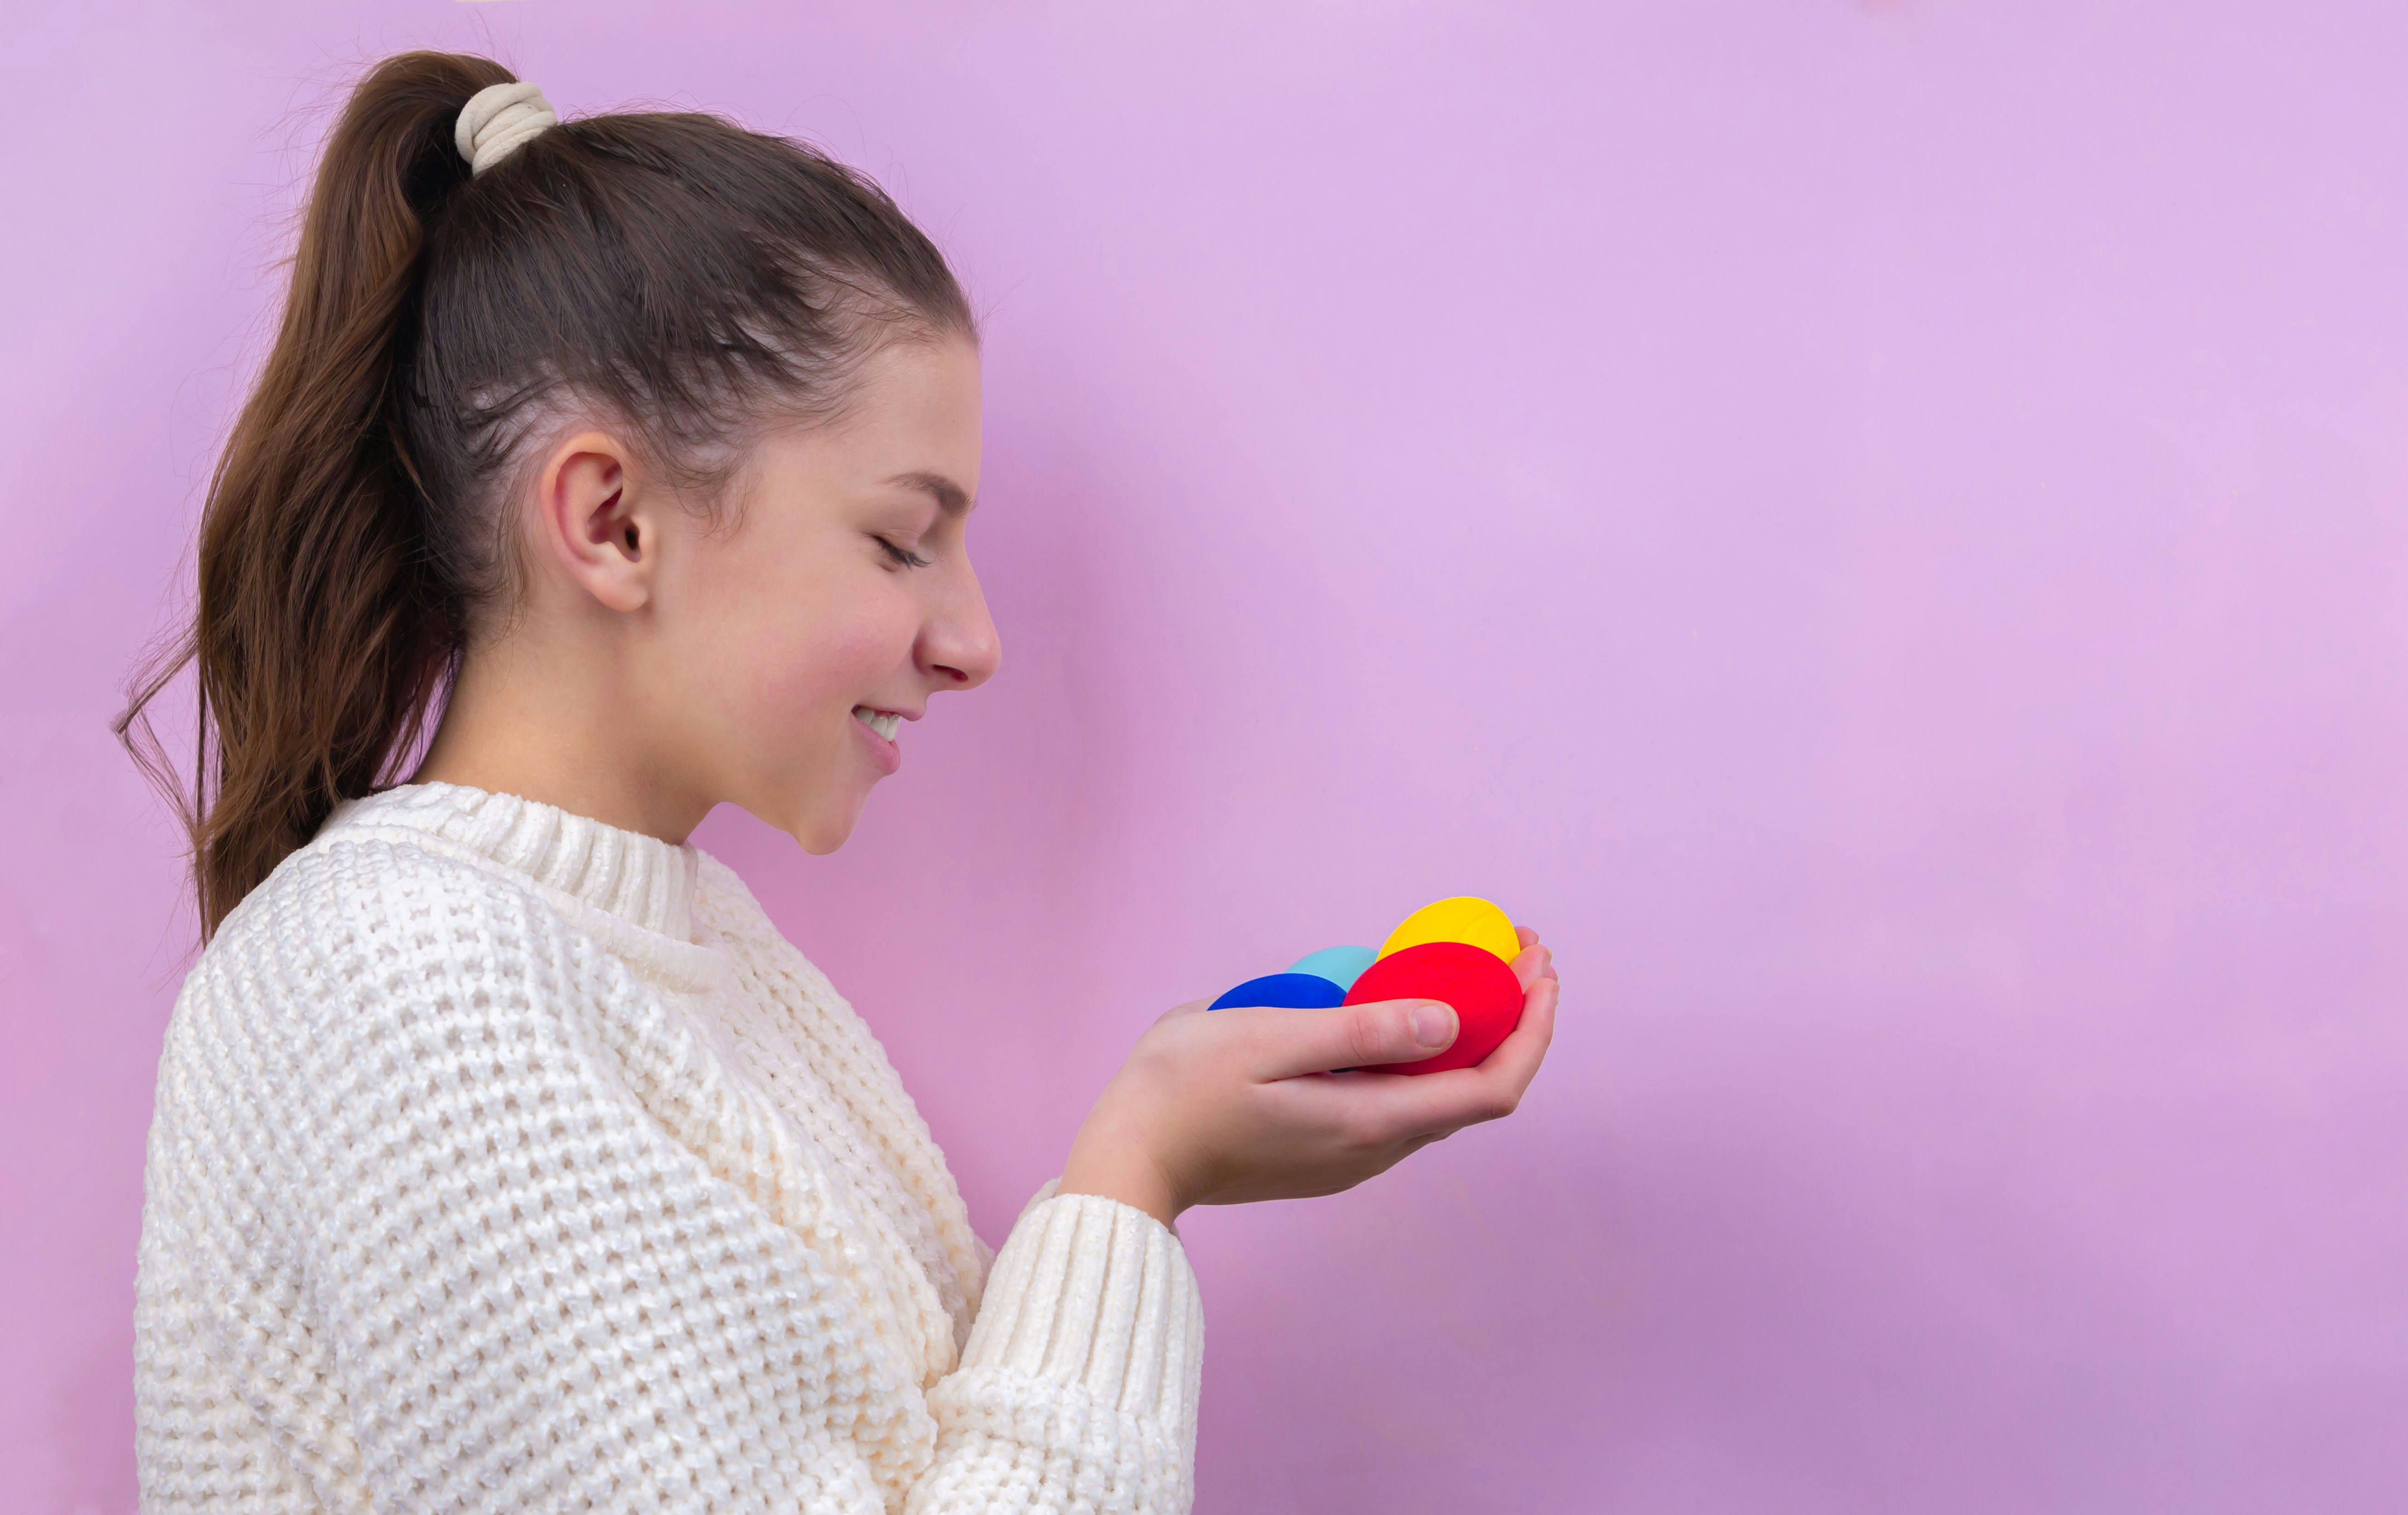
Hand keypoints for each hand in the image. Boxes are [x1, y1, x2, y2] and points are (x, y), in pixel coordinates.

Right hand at [1058, 927, 1559, 1225]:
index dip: (1531, 1029)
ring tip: (1473, 966)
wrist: (1126, 1159)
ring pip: (1438, 1095)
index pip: (1493, 1087)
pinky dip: (1425, 1051)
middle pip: (1475, 1089)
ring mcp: (1350, 1155)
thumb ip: (1362, 1032)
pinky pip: (1399, 1098)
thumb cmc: (1183, 1090)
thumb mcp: (1269, 1039)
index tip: (1540, 968)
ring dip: (1469, 1032)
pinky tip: (1406, 1010)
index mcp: (1372, 1122)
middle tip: (1517, 948)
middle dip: (1509, 1017)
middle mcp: (1374, 1149)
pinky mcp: (1325, 1150)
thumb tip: (1450, 1022)